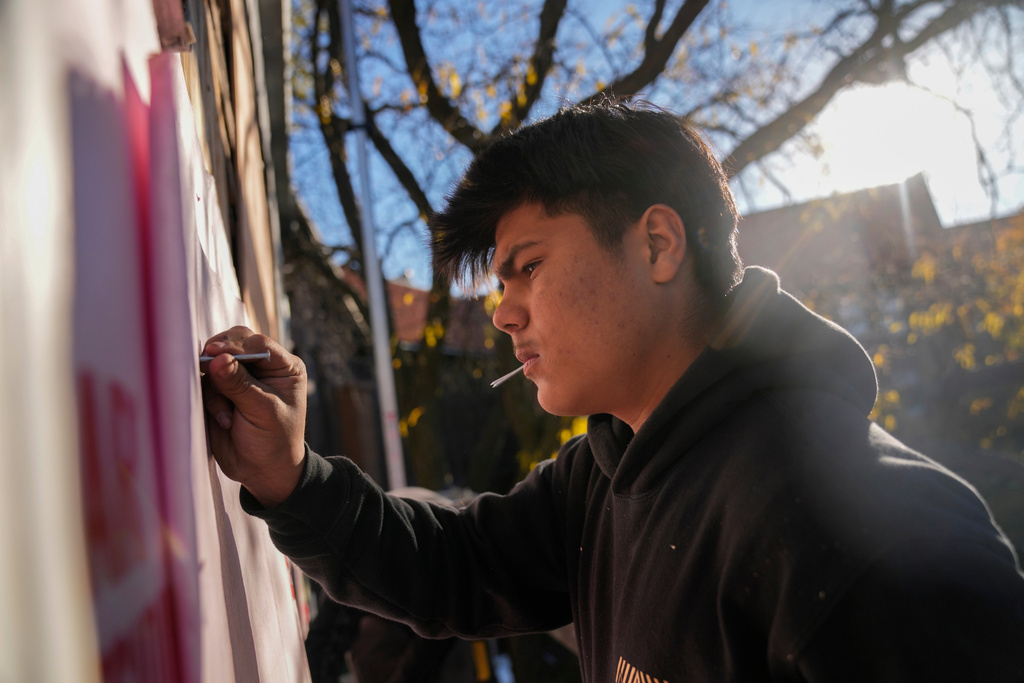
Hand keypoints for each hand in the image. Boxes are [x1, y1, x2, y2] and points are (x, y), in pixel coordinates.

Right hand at [200, 326, 306, 506]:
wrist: (263, 471)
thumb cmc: (274, 440)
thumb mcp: (262, 411)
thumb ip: (239, 384)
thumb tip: (218, 359)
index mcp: (284, 367)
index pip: (258, 344)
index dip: (235, 346)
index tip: (214, 352)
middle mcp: (262, 368)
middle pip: (234, 344)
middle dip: (219, 358)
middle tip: (205, 366)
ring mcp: (239, 378)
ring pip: (215, 365)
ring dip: (216, 389)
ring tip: (227, 418)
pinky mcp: (220, 392)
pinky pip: (206, 384)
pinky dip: (211, 401)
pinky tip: (224, 422)